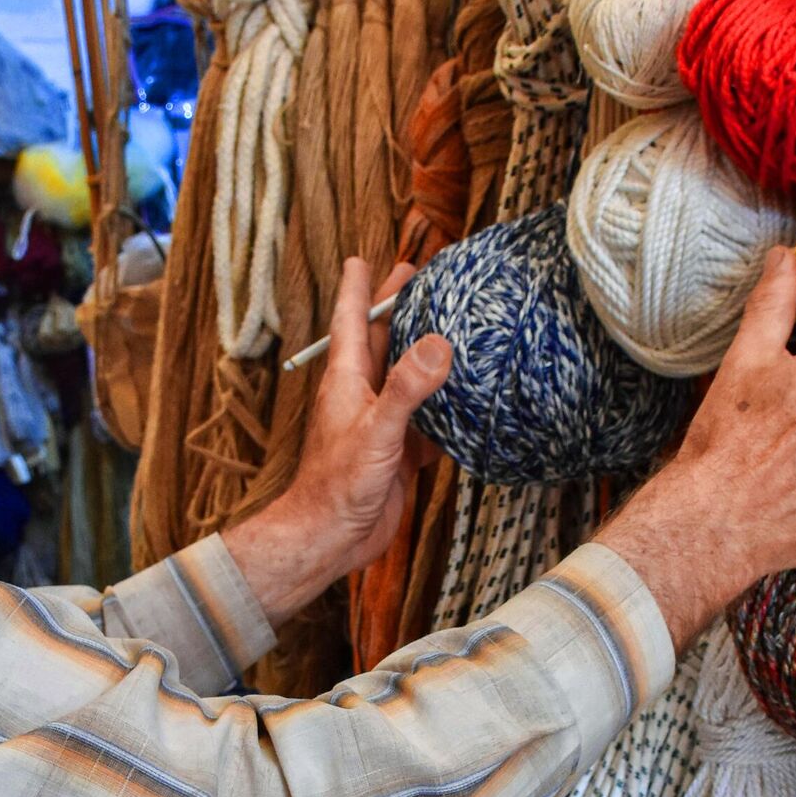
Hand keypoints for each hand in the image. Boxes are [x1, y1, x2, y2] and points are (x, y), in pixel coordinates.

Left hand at [220, 257, 451, 626]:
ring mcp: (381, 423)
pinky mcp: (398, 451)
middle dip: (396, 308)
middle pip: (380, 340)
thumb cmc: (339, 484)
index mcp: (347, 379)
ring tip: (449, 327)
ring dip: (424, 353)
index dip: (358, 288)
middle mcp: (362, 394)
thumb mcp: (376, 430)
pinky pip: (426, 420)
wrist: (331, 538)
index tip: (363, 258)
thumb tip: (438, 343)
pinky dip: (444, 406)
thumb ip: (406, 388)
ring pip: (405, 377)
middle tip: (416, 275)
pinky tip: (464, 399)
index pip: (350, 320)